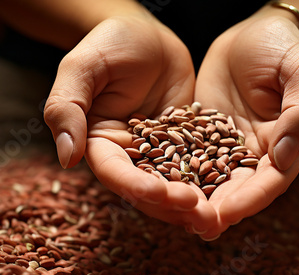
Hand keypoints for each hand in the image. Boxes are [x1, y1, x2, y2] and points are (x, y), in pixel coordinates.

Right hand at [44, 16, 216, 227]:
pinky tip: (232, 194)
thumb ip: (67, 107)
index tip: (157, 192)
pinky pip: (202, 164)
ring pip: (177, 185)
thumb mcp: (82, 67)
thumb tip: (66, 158)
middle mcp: (130, 155)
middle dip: (173, 204)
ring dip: (196, 204)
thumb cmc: (110, 43)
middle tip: (201, 215)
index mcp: (100, 143)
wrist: (147, 33)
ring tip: (218, 217)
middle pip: (149, 189)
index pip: (115, 173)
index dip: (135, 186)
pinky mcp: (188, 143)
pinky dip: (214, 181)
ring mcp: (161, 151)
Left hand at [194, 9, 298, 238]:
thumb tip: (284, 157)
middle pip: (236, 190)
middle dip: (216, 209)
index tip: (225, 215)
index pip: (268, 182)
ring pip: (208, 179)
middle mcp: (253, 154)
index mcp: (284, 147)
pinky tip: (154, 182)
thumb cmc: (284, 49)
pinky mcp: (200, 134)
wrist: (254, 32)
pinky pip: (186, 155)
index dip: (248, 201)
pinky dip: (172, 171)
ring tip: (172, 213)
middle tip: (195, 225)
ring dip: (192, 198)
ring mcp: (224, 146)